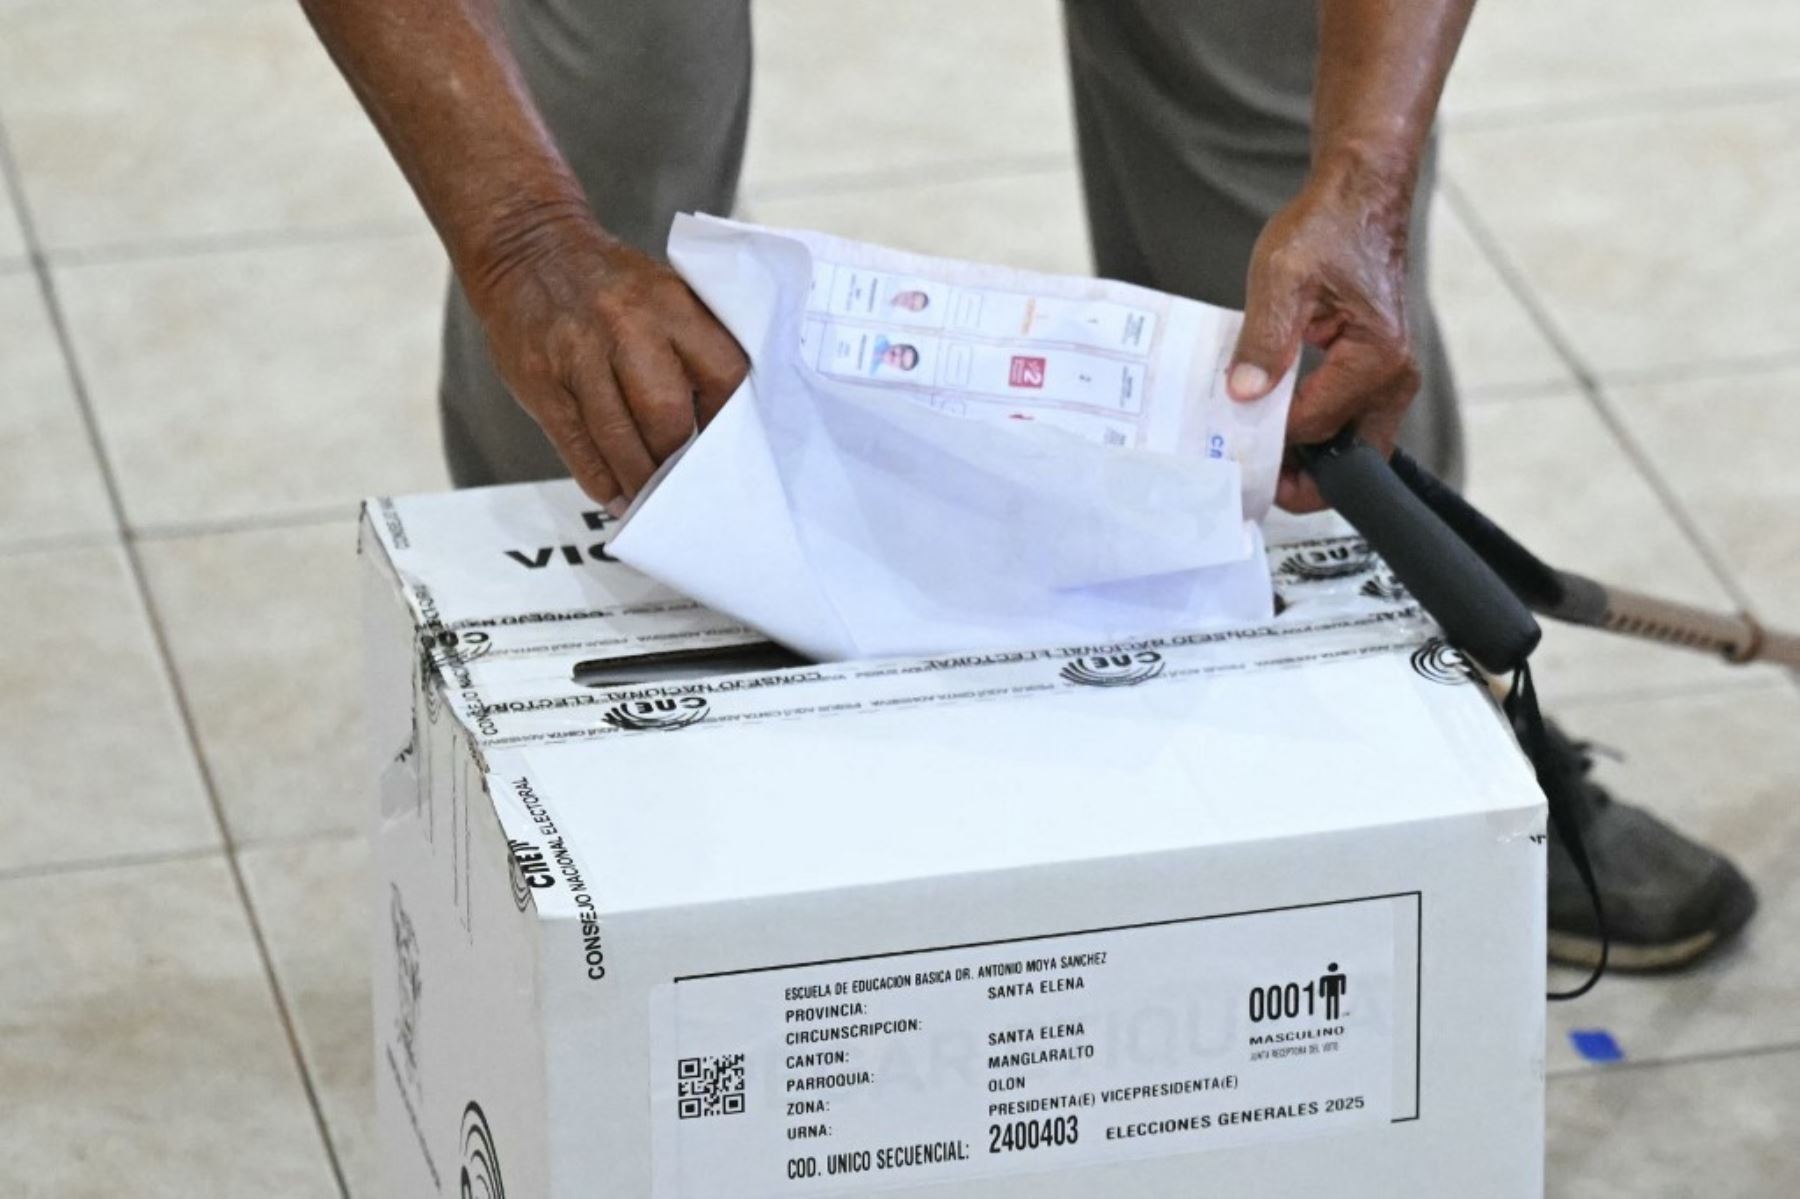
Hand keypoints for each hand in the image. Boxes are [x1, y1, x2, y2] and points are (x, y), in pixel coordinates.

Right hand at [465, 209, 747, 509]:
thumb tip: (720, 421)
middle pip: (666, 414)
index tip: (728, 445)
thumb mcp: (662, 291)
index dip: (729, 420)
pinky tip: (615, 495)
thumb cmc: (606, 283)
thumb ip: (691, 344)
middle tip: (686, 480)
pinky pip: (577, 444)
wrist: (525, 246)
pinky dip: (600, 479)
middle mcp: (625, 326)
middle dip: (678, 458)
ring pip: (619, 439)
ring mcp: (578, 355)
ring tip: (651, 497)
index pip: (722, 373)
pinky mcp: (541, 381)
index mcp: (670, 303)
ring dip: (639, 479)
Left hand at [1226, 161, 1420, 512]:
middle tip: (1249, 476)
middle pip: (1351, 459)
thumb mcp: (1280, 278)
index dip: (1269, 441)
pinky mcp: (1376, 374)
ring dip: (1306, 455)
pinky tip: (1273, 420)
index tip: (1228, 443)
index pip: (1315, 427)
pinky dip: (1313, 429)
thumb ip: (1263, 340)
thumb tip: (1244, 394)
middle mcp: (1394, 377)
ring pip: (1350, 445)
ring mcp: (1390, 379)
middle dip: (1302, 477)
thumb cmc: (1327, 228)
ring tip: (1254, 449)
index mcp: (1376, 359)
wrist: (1359, 197)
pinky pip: (1347, 421)